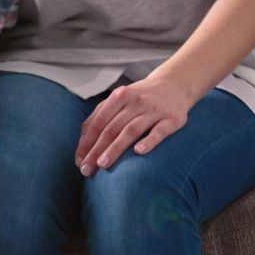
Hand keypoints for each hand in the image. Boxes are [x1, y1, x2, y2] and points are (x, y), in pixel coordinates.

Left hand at [75, 76, 193, 176]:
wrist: (175, 84)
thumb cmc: (139, 98)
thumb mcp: (118, 101)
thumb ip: (99, 117)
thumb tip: (82, 144)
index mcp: (118, 96)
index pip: (97, 123)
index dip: (86, 143)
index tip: (79, 162)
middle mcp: (135, 101)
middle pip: (111, 128)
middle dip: (96, 150)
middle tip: (87, 169)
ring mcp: (154, 109)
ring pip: (131, 130)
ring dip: (115, 148)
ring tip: (103, 164)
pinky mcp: (173, 118)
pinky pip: (159, 131)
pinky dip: (149, 141)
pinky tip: (139, 152)